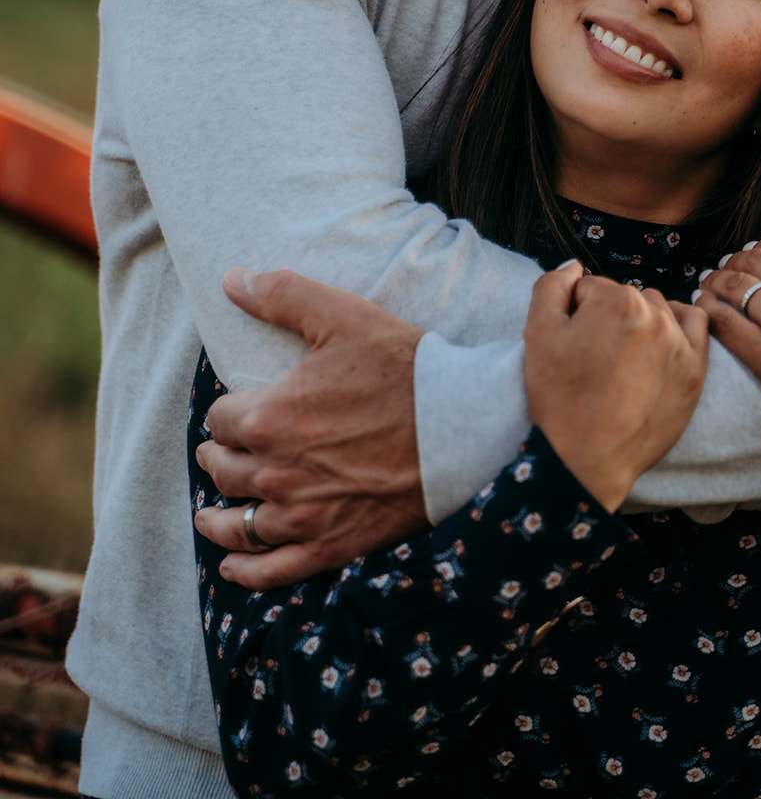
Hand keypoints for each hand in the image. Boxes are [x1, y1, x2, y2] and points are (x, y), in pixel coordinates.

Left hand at [194, 269, 426, 587]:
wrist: (460, 427)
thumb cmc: (403, 368)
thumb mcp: (343, 316)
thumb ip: (282, 295)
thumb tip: (230, 278)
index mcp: (272, 416)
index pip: (221, 418)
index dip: (227, 412)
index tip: (238, 410)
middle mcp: (277, 472)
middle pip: (224, 470)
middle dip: (218, 458)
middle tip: (221, 453)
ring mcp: (303, 515)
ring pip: (239, 524)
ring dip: (218, 518)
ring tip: (210, 514)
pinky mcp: (331, 546)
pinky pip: (273, 569)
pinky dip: (247, 571)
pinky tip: (234, 568)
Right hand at [524, 262, 709, 511]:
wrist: (584, 461)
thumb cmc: (558, 397)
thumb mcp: (536, 332)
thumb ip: (553, 285)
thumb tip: (575, 267)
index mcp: (616, 300)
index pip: (591, 288)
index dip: (575, 312)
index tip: (571, 341)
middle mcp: (655, 316)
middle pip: (626, 297)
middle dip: (609, 316)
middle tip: (594, 354)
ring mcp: (681, 345)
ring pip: (659, 309)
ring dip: (642, 321)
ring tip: (623, 357)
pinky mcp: (695, 373)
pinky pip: (698, 327)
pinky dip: (681, 326)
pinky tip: (663, 340)